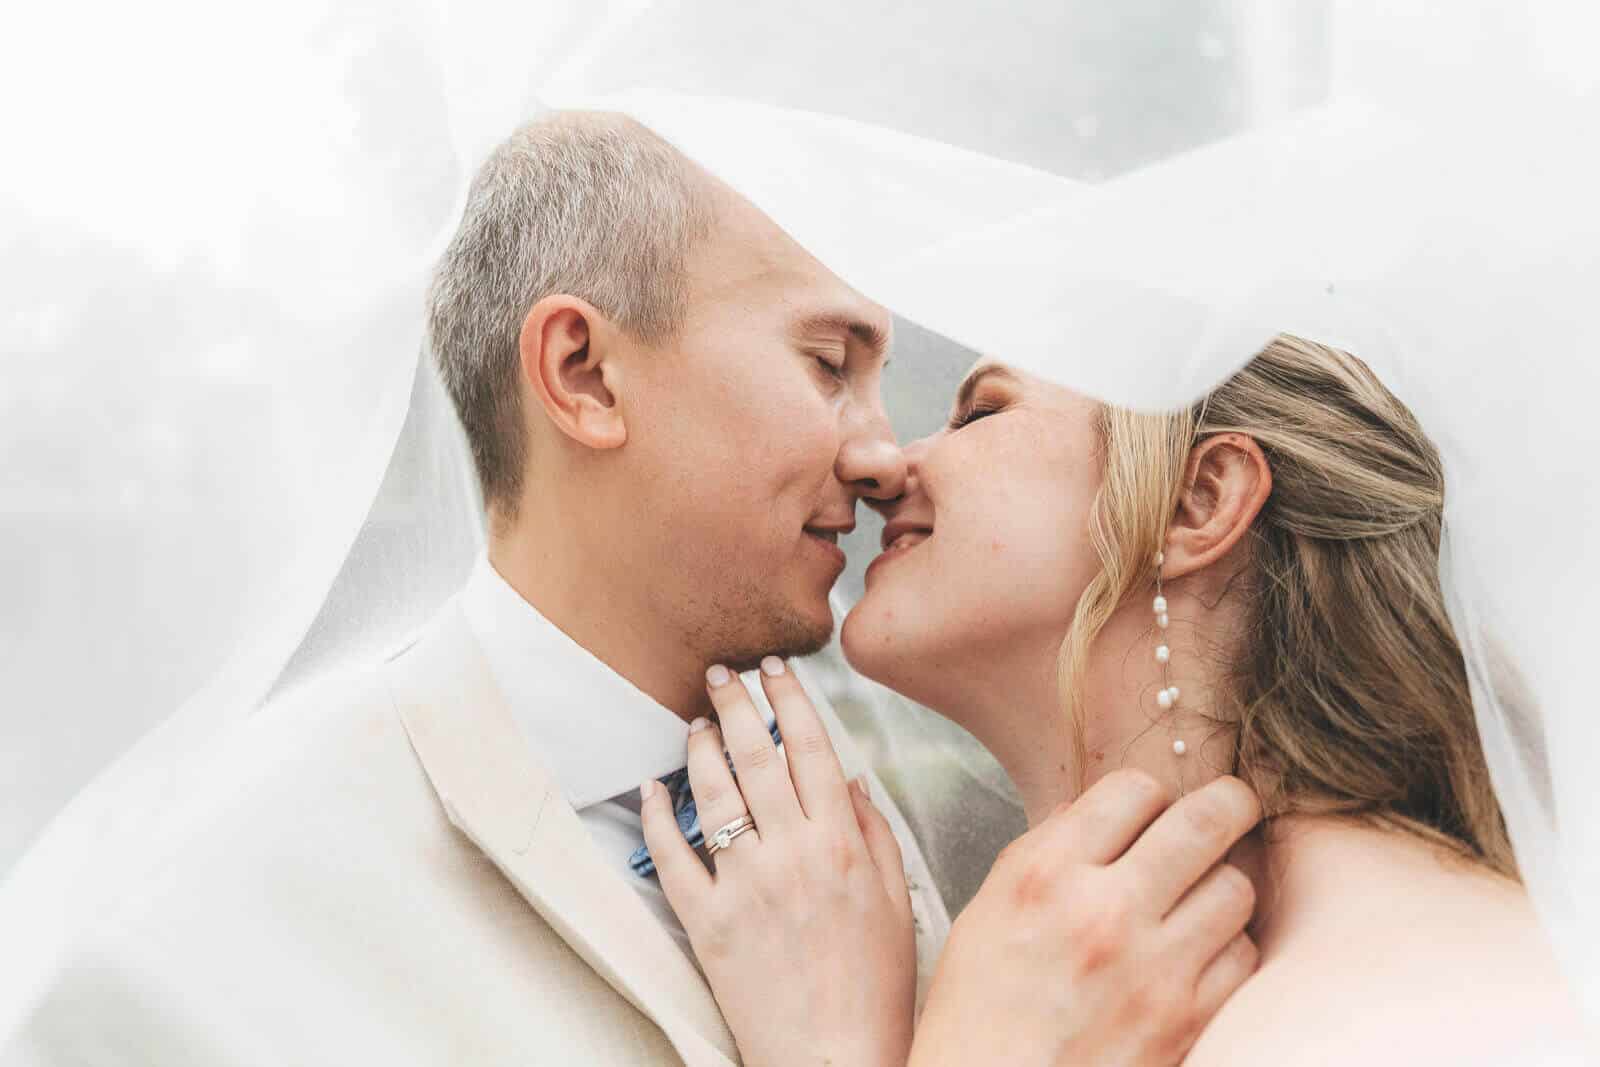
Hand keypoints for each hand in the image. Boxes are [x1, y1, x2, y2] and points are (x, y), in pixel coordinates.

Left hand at [640, 657, 915, 1066]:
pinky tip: (654, 788)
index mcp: (841, 845)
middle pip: (757, 757)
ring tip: (698, 721)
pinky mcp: (707, 923)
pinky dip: (659, 817)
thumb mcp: (897, 903)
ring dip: (702, 747)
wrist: (835, 1059)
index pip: (812, 749)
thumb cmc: (873, 988)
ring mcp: (744, 887)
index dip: (792, 701)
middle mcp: (791, 854)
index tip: (776, 673)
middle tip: (723, 673)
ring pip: (714, 794)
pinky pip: (673, 858)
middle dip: (738, 704)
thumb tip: (852, 778)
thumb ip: (875, 833)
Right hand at [909, 770, 1261, 1066]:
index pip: (1133, 790)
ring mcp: (1154, 969)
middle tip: (1231, 806)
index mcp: (1045, 876)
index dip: (1148, 794)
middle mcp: (1104, 912)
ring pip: (1236, 886)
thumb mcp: (985, 912)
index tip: (1151, 808)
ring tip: (1199, 895)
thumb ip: (1041, 851)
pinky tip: (1198, 952)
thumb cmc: (980, 1012)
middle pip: (1207, 820)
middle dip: (1228, 803)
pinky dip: (1226, 947)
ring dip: (1221, 883)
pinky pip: (1242, 954)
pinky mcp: (1188, 1019)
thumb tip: (1092, 810)